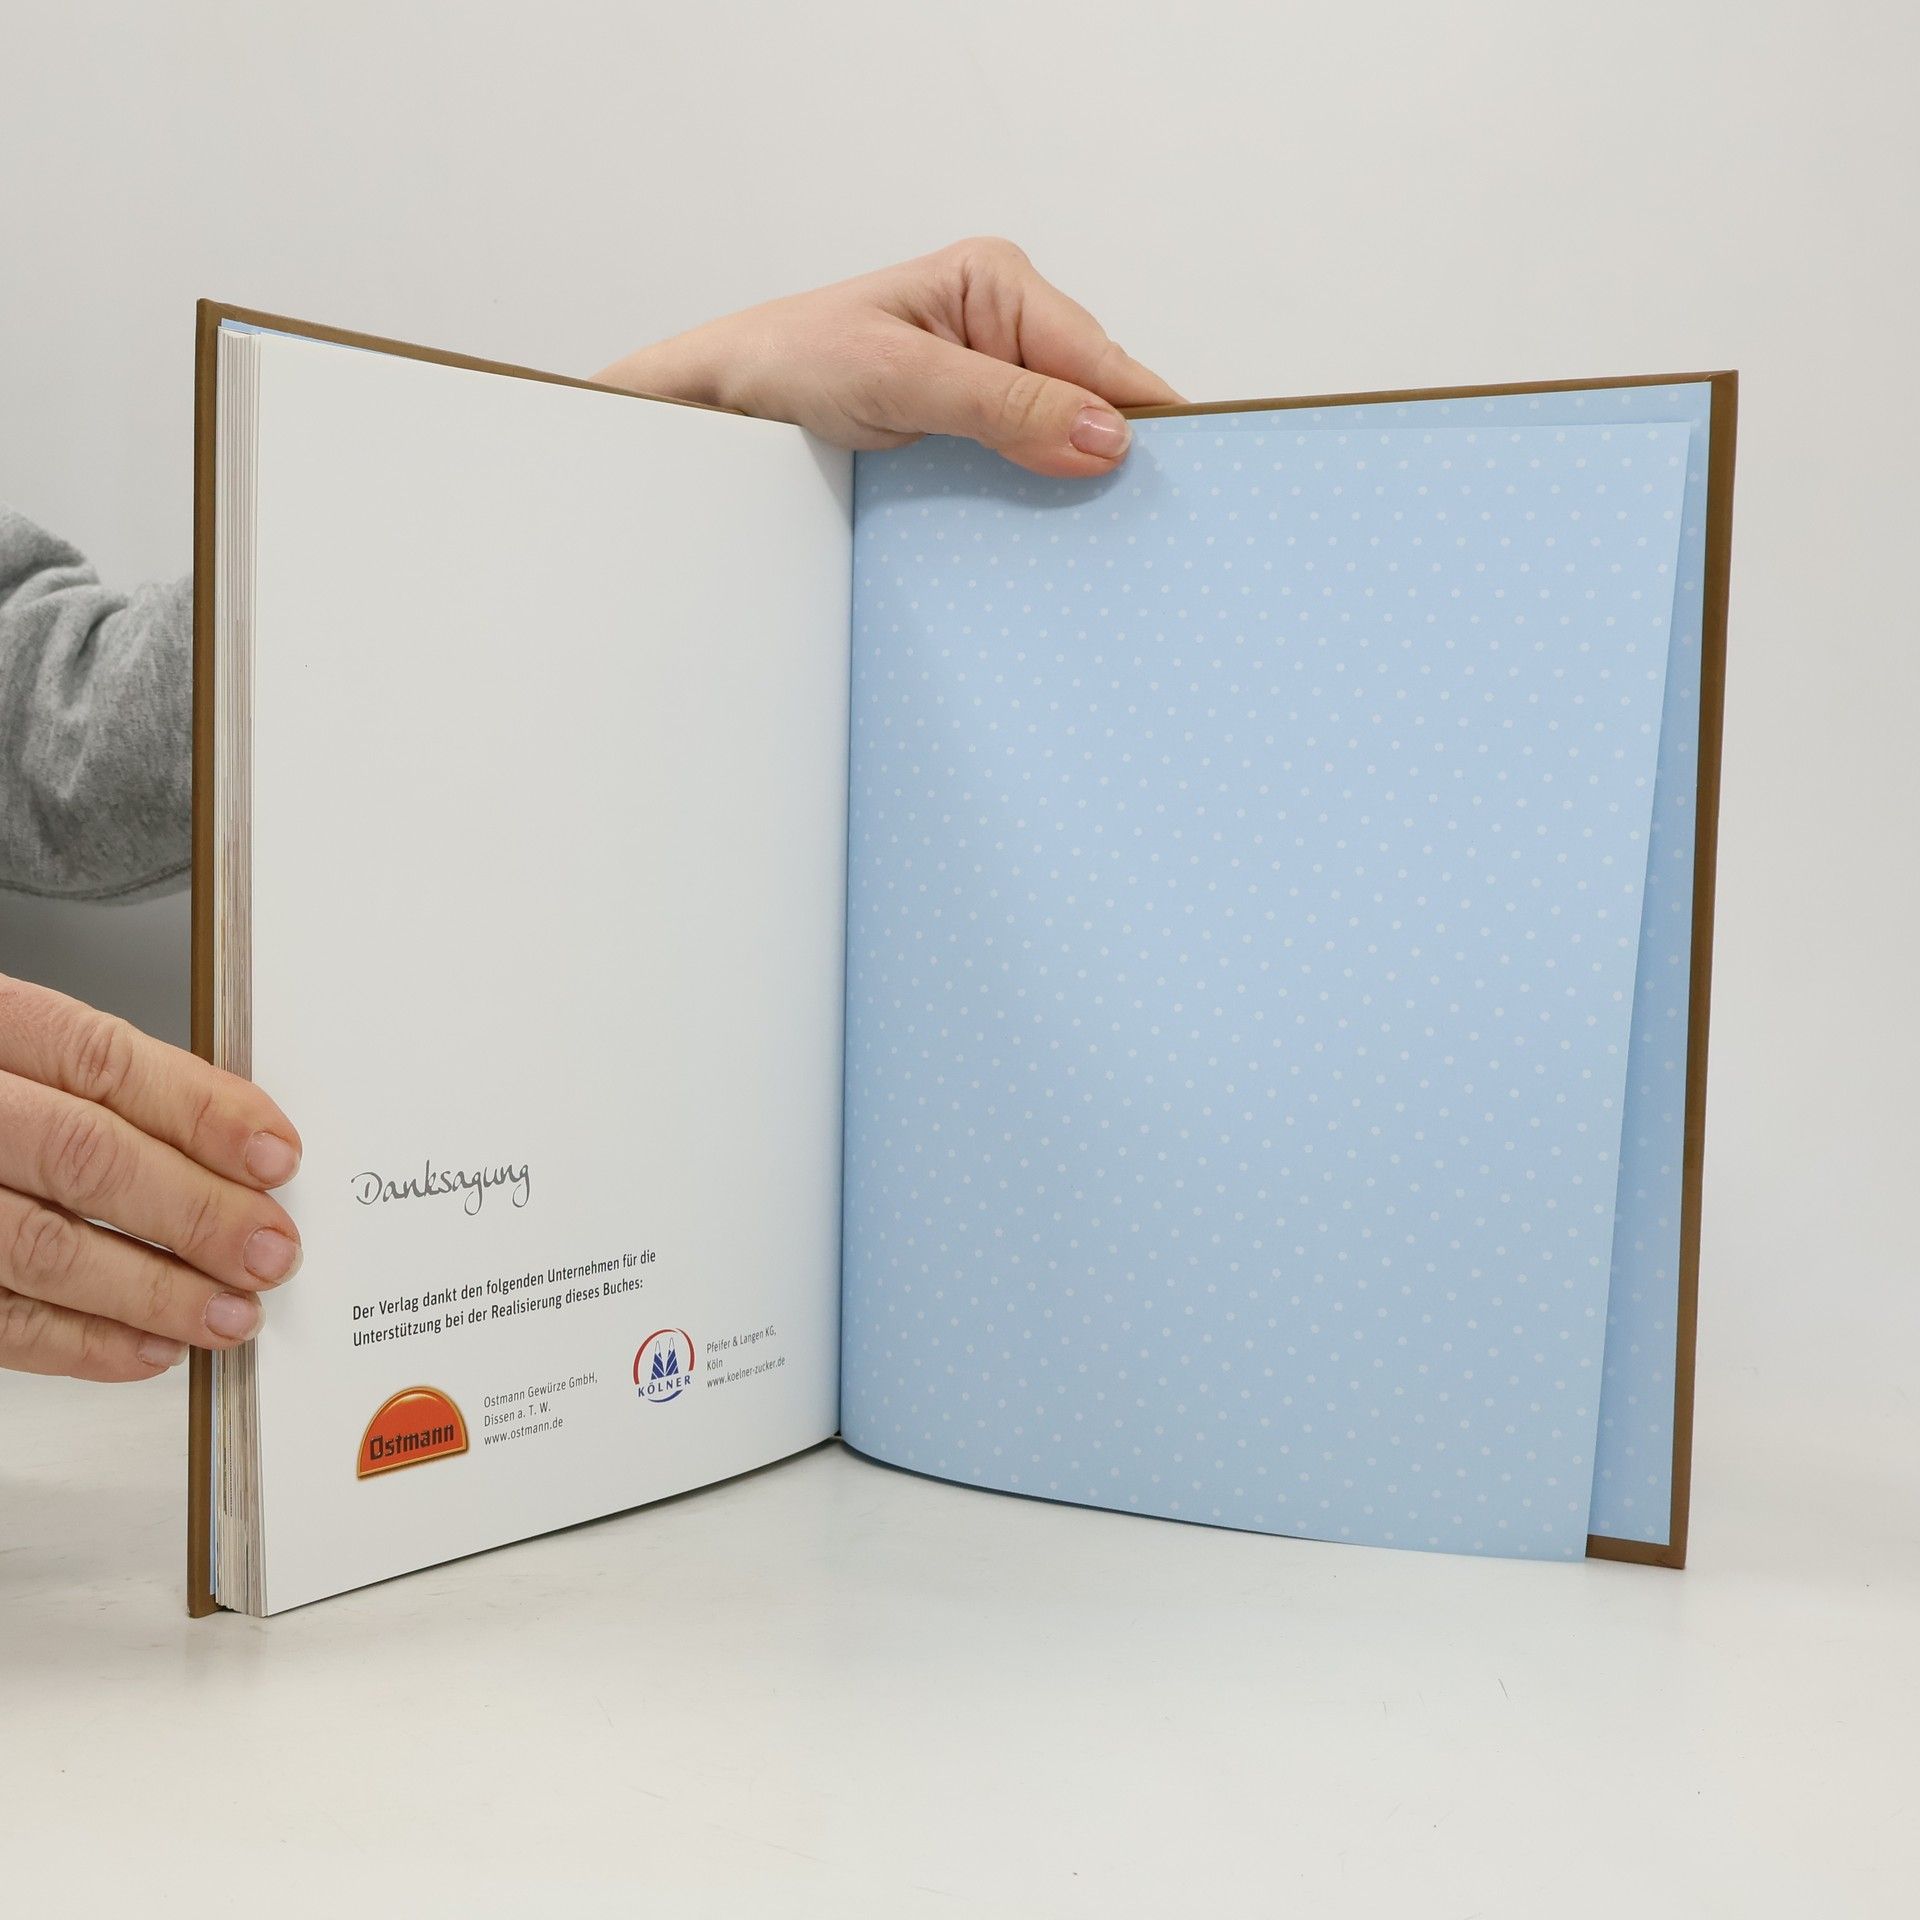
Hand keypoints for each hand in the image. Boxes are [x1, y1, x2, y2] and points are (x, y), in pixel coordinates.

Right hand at [0, 974, 301, 1381]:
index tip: (276, 1155)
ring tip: (229, 1314)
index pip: (104, 1062)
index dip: (201, 1112)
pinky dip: (83, 1342)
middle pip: (85, 1156)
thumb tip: (240, 1149)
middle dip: (195, 1211)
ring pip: (44, 1247)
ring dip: (153, 1291)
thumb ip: (114, 1092)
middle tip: (270, 1251)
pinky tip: (150, 1348)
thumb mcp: (26, 1055)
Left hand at [596, 236, 1182, 478]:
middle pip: (1094, 397)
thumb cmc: (796, 362)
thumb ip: (1006, 408)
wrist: (726, 400)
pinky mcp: (974, 420)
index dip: (1145, 415)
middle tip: (1138, 525)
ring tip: (1100, 535)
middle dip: (1111, 454)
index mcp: (999, 282)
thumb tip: (1108, 436)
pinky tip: (1050, 526)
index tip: (1188, 475)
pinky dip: (1041, 492)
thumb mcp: (903, 383)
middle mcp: (1006, 321)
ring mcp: (993, 374)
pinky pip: (1030, 458)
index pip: (1100, 356)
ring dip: (1075, 481)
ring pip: (1067, 434)